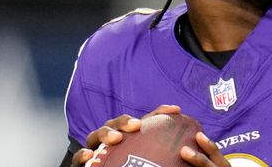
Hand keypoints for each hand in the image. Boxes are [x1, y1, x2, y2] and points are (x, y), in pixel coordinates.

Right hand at [70, 105, 230, 166]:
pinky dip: (83, 155)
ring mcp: (95, 148)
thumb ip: (162, 154)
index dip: (160, 111)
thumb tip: (191, 151)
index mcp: (127, 134)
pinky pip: (80, 157)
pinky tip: (89, 158)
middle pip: (116, 123)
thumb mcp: (144, 157)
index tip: (176, 110)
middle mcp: (110, 138)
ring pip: (96, 135)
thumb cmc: (124, 165)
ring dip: (106, 134)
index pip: (144, 120)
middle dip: (125, 121)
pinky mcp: (83, 161)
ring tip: (116, 138)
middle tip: (136, 125)